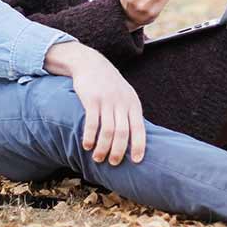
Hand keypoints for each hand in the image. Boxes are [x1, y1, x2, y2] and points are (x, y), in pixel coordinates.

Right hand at [43, 41, 145, 164]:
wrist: (91, 63)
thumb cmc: (109, 85)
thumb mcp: (125, 96)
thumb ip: (130, 114)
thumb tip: (134, 139)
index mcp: (133, 104)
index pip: (139, 128)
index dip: (139, 146)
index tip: (136, 161)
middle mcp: (122, 103)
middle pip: (123, 133)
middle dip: (118, 151)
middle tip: (113, 163)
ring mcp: (107, 101)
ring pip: (108, 130)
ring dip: (103, 147)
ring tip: (97, 158)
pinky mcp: (92, 99)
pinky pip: (92, 122)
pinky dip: (90, 136)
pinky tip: (86, 146)